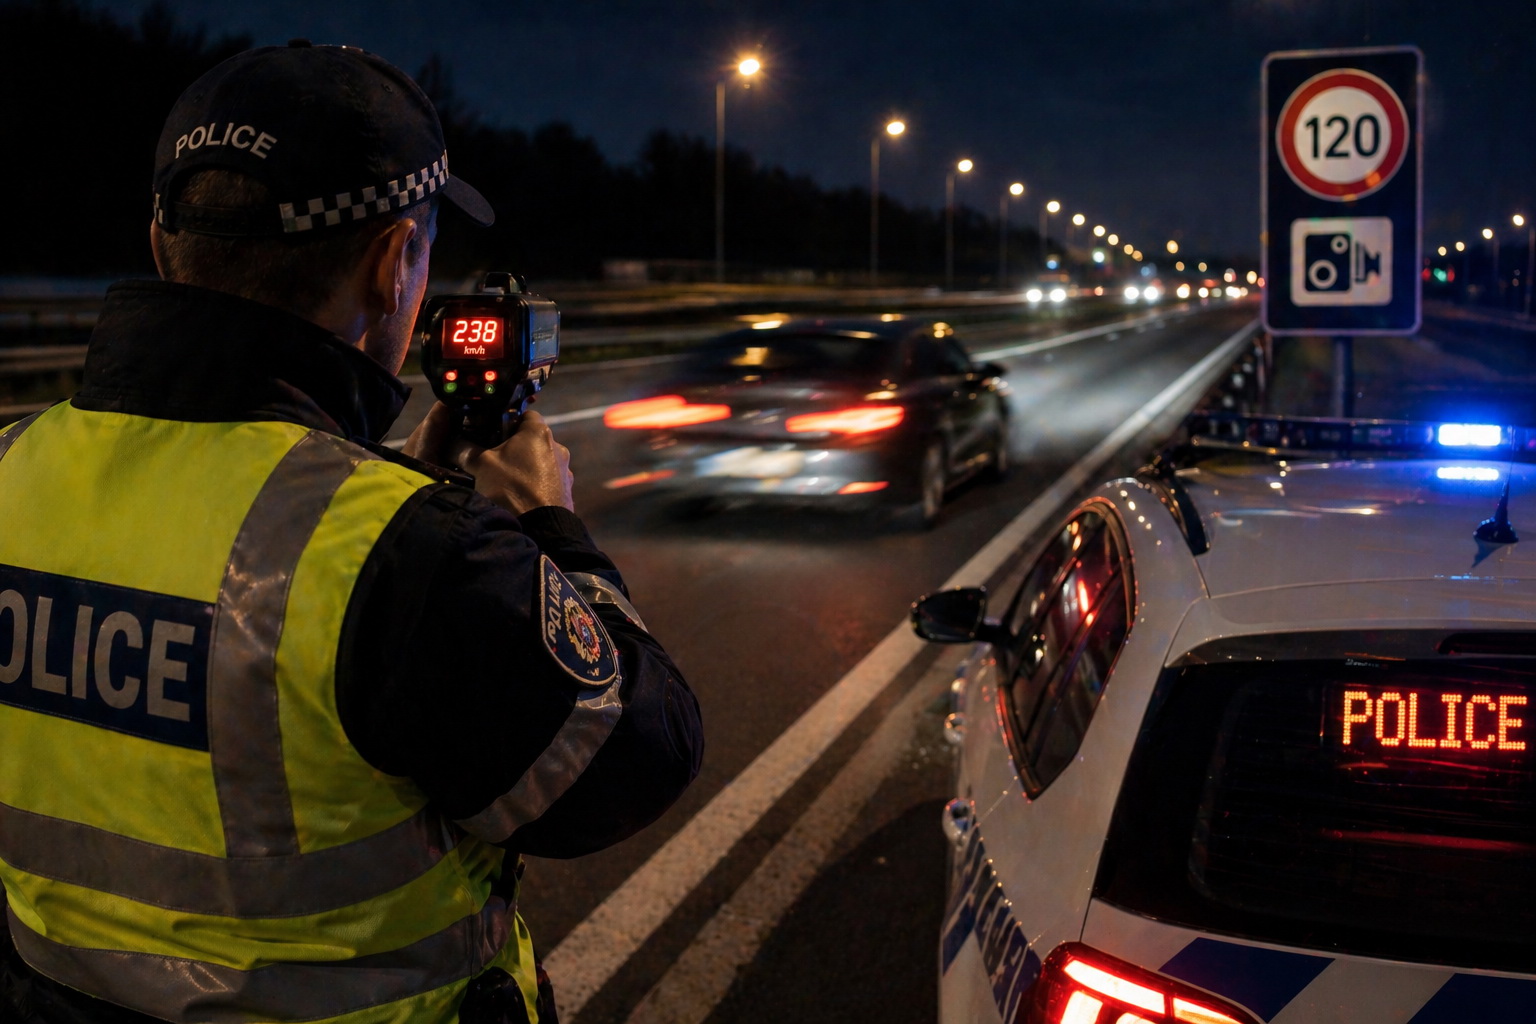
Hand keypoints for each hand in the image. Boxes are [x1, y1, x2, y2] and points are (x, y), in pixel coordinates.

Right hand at [403, 403, 574, 514]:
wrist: (542, 530)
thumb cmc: (511, 489)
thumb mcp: (480, 465)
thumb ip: (463, 447)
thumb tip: (446, 440)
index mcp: (539, 432)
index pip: (522, 413)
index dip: (503, 420)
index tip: (488, 432)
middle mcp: (557, 447)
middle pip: (529, 439)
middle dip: (510, 447)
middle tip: (489, 458)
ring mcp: (564, 471)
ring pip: (538, 462)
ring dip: (521, 468)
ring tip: (500, 482)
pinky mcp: (566, 492)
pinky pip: (545, 482)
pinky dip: (532, 485)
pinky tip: (516, 498)